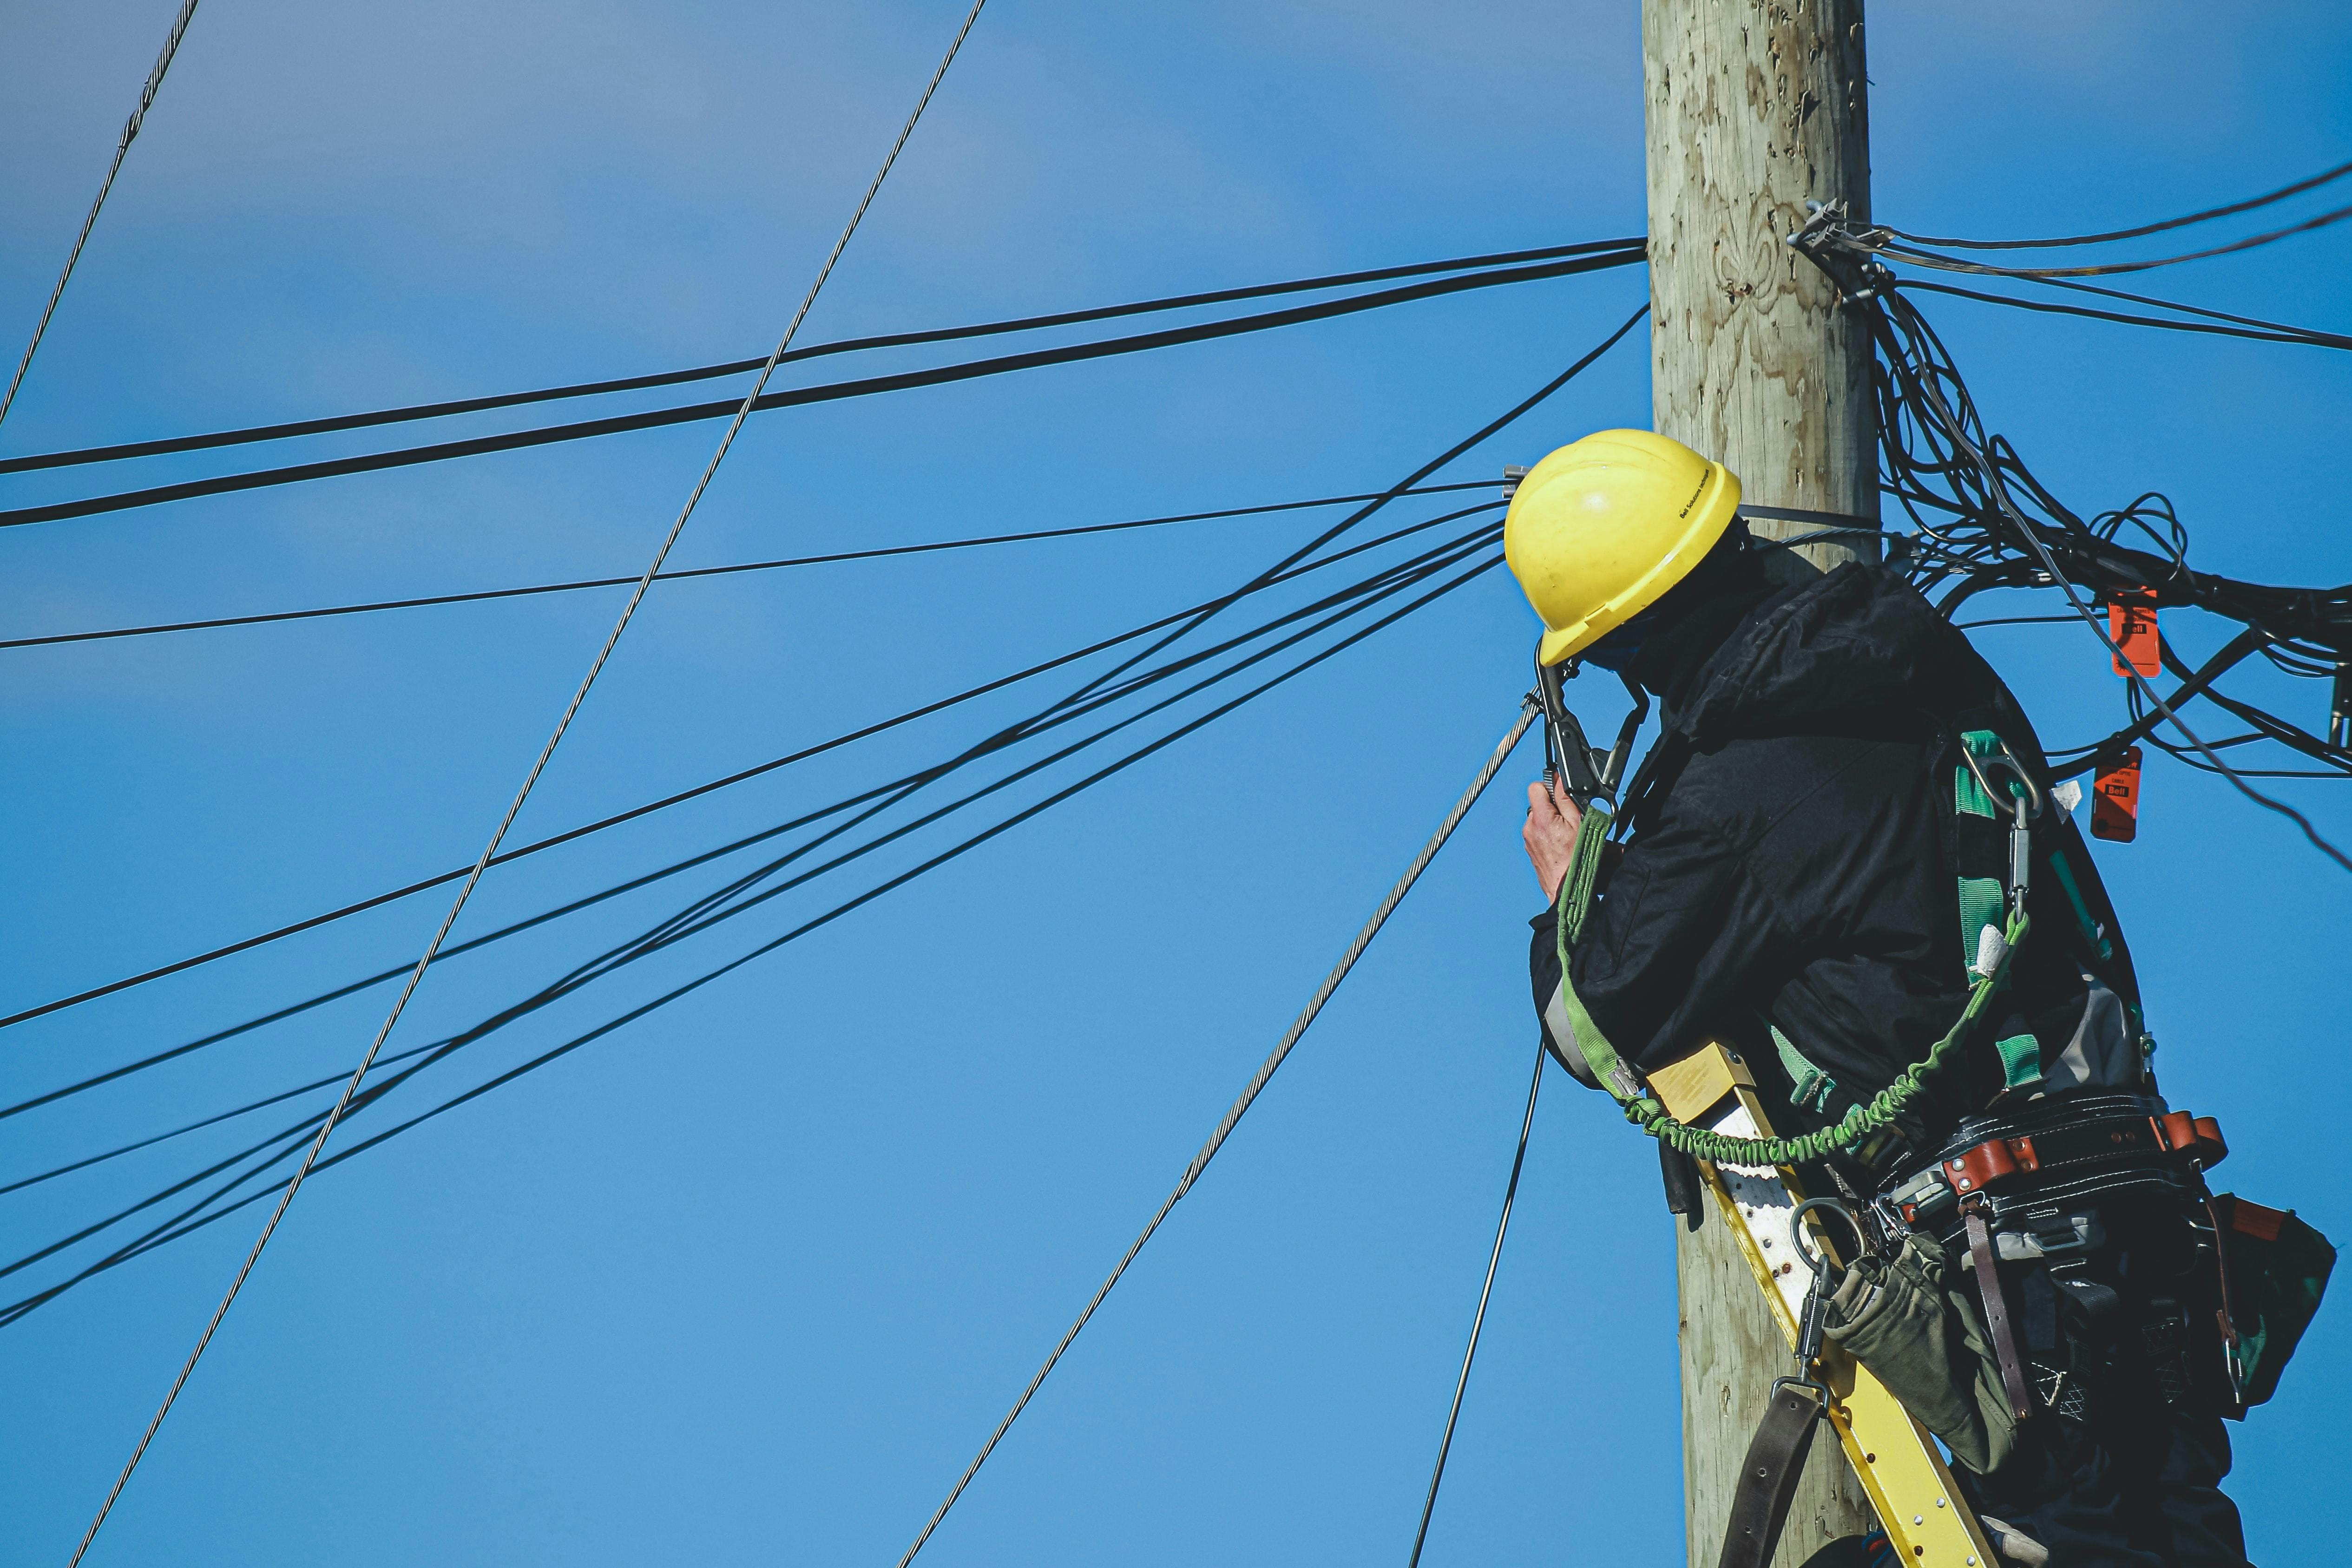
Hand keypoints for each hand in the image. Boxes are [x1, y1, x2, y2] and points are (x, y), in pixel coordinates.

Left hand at [1523, 776, 1582, 901]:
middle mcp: (1529, 827)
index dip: (1550, 786)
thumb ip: (1566, 799)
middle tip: (1569, 820)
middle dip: (1553, 807)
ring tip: (1567, 835)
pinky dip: (1548, 834)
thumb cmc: (1577, 860)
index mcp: (1540, 818)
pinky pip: (1538, 833)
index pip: (1536, 787)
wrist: (1567, 889)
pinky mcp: (1530, 849)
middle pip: (1538, 803)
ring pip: (1539, 819)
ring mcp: (1528, 839)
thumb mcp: (1578, 824)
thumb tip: (1558, 779)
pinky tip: (1561, 845)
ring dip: (1552, 821)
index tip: (1562, 795)